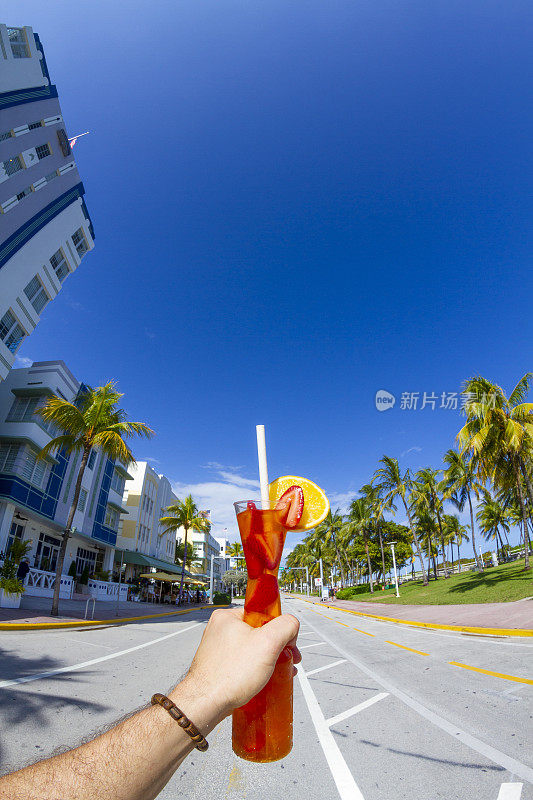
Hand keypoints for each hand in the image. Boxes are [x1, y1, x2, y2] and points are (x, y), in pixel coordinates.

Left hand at [177, 609, 300, 719]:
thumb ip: (286, 626)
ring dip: (268, 661)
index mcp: (227, 617)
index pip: (263, 614)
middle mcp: (220, 630)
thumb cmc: (230, 675)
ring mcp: (217, 649)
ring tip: (277, 674)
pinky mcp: (218, 666)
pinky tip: (263, 682)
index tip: (287, 645)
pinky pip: (242, 663)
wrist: (205, 705)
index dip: (279, 629)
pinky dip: (255, 671)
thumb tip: (291, 625)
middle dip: (276, 648)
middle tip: (286, 661)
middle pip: (259, 633)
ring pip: (252, 649)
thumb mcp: (268, 643)